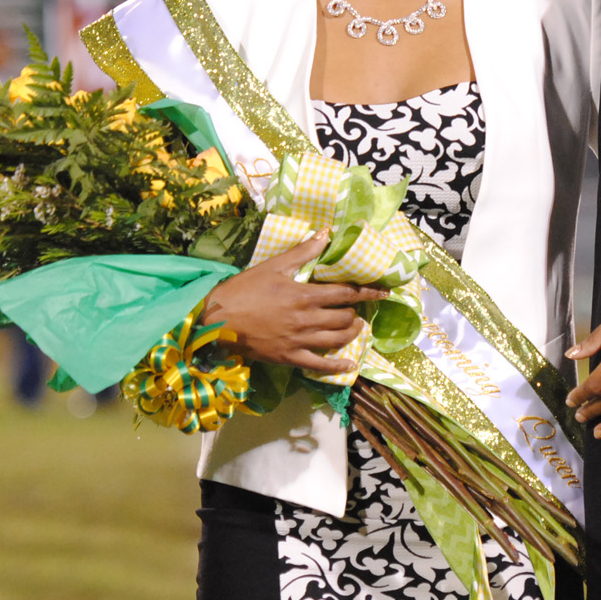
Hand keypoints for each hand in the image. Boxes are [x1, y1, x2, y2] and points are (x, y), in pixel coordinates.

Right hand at [203, 231, 388, 375]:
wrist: (216, 321)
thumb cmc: (243, 290)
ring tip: (355, 327)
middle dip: (356, 312)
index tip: (383, 291)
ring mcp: (299, 341)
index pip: (345, 293)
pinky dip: (337, 366)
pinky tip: (349, 366)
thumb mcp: (273, 266)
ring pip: (336, 340)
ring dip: (351, 334)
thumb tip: (326, 233)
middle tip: (358, 308)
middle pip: (344, 318)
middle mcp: (306, 320)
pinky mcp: (289, 358)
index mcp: (304, 295)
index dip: (367, 292)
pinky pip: (319, 365)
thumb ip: (303, 252)